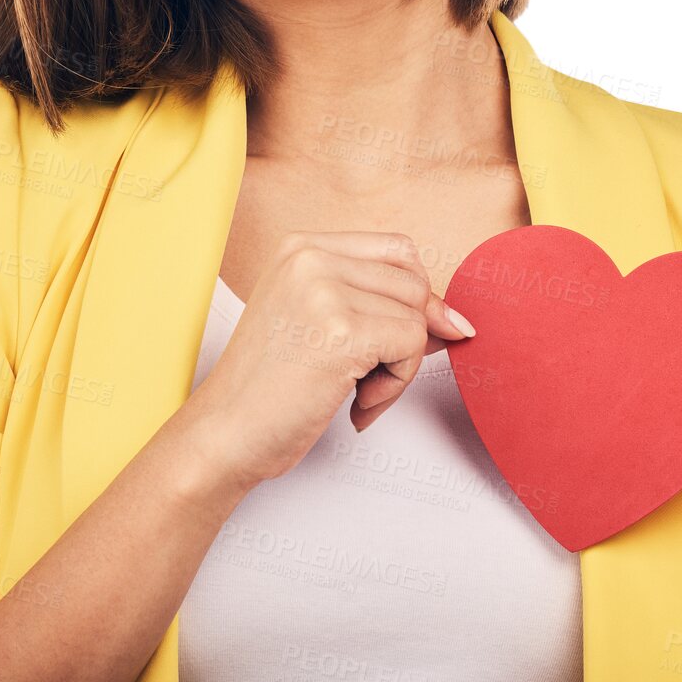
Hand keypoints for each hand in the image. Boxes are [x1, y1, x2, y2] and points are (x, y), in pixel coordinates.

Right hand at [193, 231, 475, 489]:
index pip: (398, 250)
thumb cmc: (270, 389)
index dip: (413, 298)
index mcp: (301, 246)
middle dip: (408, 336)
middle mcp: (310, 256)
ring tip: (357, 392)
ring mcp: (324, 290)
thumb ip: (380, 308)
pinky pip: (412, 344)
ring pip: (418, 315)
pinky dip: (396, 385)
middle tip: (369, 377)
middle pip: (414, 282)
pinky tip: (356, 405)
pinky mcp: (341, 331)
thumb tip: (458, 319)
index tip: (399, 340)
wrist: (224, 435)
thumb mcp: (320, 325)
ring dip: (400, 366)